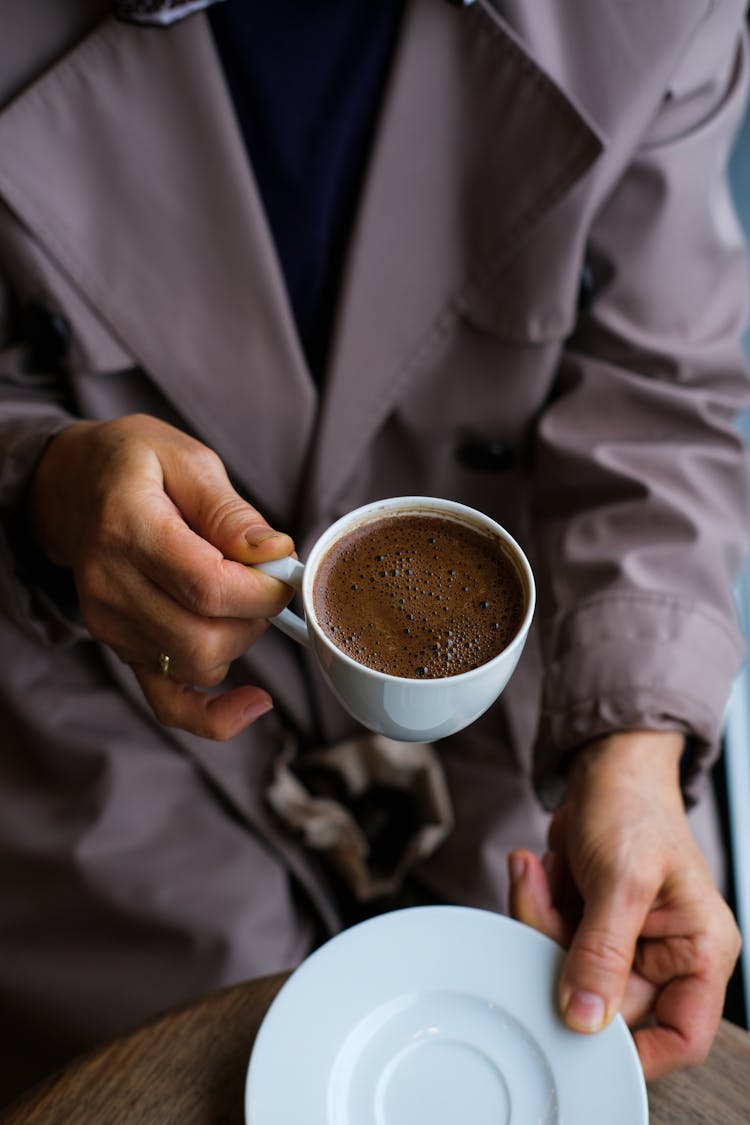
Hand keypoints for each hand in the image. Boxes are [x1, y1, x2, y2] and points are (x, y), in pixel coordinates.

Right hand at [28, 413, 295, 738]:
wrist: (73, 485)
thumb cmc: (136, 465)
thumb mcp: (187, 459)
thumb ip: (230, 510)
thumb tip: (274, 552)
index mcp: (129, 529)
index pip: (209, 587)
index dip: (263, 591)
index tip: (284, 571)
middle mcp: (111, 585)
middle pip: (205, 639)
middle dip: (256, 618)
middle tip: (263, 583)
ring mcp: (111, 624)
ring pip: (197, 668)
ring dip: (239, 641)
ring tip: (238, 600)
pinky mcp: (120, 648)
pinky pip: (168, 703)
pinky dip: (214, 715)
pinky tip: (253, 703)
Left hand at [508, 731, 741, 1077]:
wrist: (606, 766)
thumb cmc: (635, 807)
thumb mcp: (622, 879)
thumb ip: (604, 950)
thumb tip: (586, 1017)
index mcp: (700, 950)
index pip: (682, 1034)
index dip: (639, 1053)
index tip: (584, 1042)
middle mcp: (667, 954)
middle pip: (605, 1000)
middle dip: (561, 952)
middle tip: (540, 906)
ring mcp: (624, 942)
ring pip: (568, 971)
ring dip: (540, 922)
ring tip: (537, 873)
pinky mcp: (588, 925)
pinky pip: (550, 940)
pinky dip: (535, 906)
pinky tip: (537, 868)